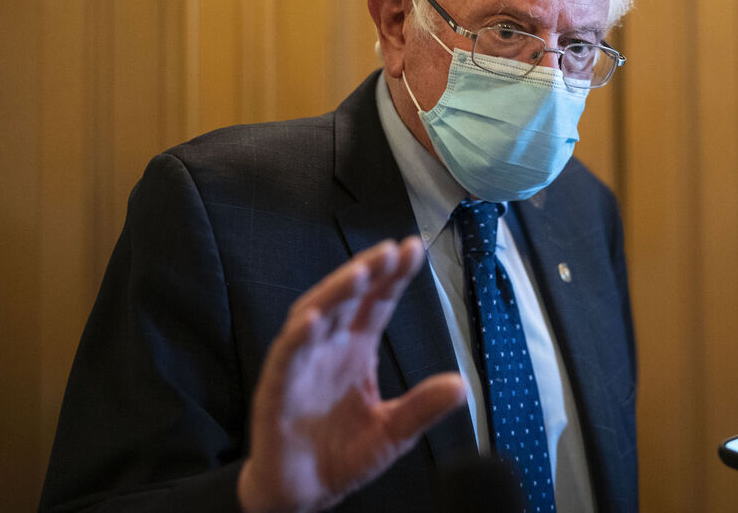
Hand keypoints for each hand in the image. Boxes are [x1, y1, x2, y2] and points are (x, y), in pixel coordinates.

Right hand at [237, 239, 466, 512]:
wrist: (303, 494)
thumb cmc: (342, 456)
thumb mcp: (393, 433)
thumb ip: (423, 408)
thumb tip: (461, 386)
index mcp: (356, 350)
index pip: (376, 304)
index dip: (392, 276)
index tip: (412, 248)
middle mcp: (328, 349)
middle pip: (345, 299)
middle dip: (366, 272)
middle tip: (389, 252)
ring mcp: (300, 366)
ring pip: (313, 315)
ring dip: (335, 292)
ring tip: (359, 273)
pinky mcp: (276, 391)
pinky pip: (285, 359)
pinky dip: (297, 338)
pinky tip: (313, 320)